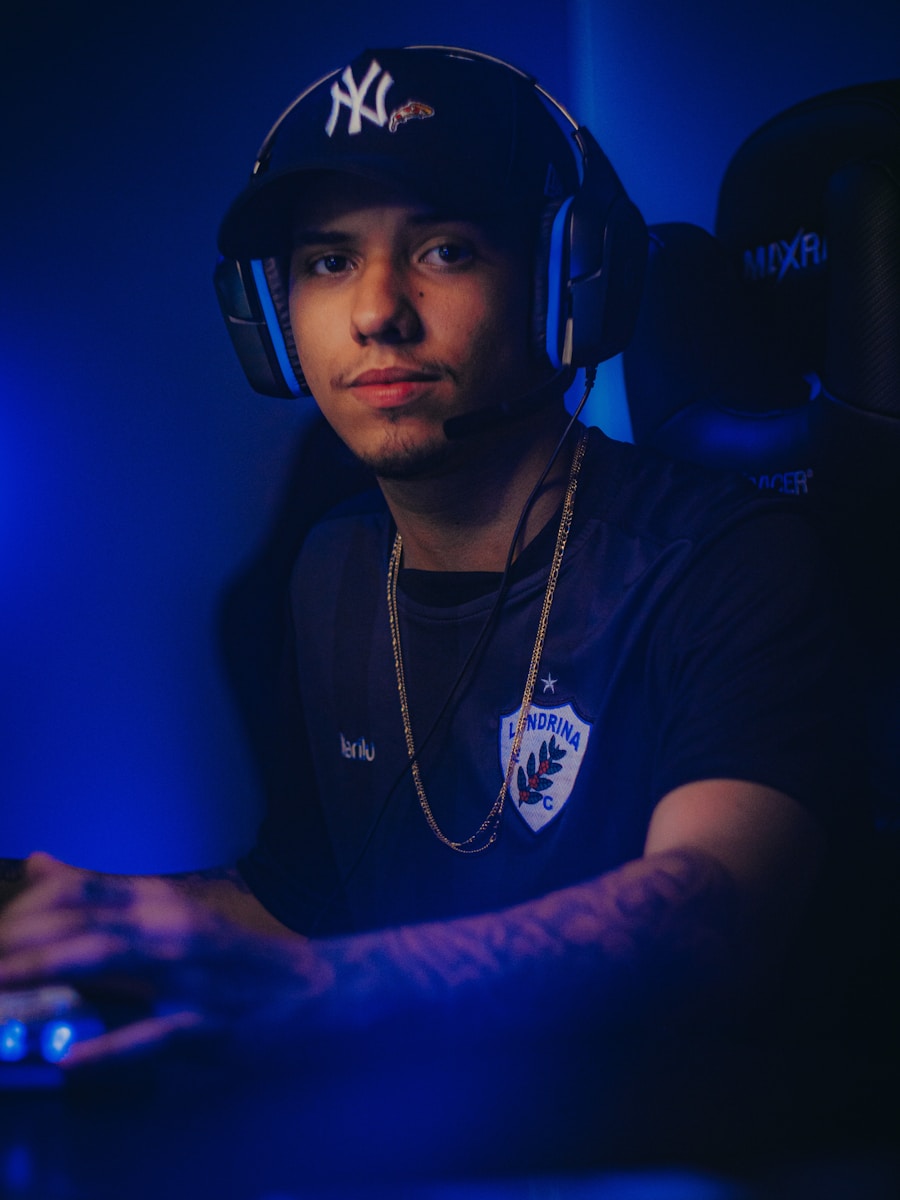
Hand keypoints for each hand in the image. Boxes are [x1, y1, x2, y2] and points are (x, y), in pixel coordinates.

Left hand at [0, 853, 322, 1066]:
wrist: (313, 988)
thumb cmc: (234, 957)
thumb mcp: (171, 914)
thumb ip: (104, 894)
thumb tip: (40, 865)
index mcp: (160, 901)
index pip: (79, 892)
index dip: (24, 908)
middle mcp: (171, 927)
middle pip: (81, 924)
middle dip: (18, 942)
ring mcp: (188, 974)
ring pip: (106, 964)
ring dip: (46, 974)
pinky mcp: (204, 1023)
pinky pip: (150, 1035)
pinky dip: (107, 1048)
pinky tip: (69, 1061)